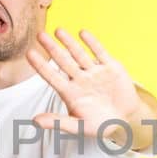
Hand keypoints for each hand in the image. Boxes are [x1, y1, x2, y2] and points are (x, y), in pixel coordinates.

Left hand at [25, 28, 149, 140]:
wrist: (127, 120)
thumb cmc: (100, 125)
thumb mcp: (79, 127)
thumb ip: (58, 122)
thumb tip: (34, 121)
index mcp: (70, 92)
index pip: (52, 77)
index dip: (41, 65)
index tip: (29, 54)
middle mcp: (79, 79)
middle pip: (63, 61)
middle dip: (52, 48)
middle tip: (39, 35)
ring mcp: (94, 72)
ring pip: (79, 54)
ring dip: (69, 42)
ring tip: (58, 30)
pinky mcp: (110, 67)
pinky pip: (100, 52)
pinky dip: (92, 43)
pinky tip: (82, 33)